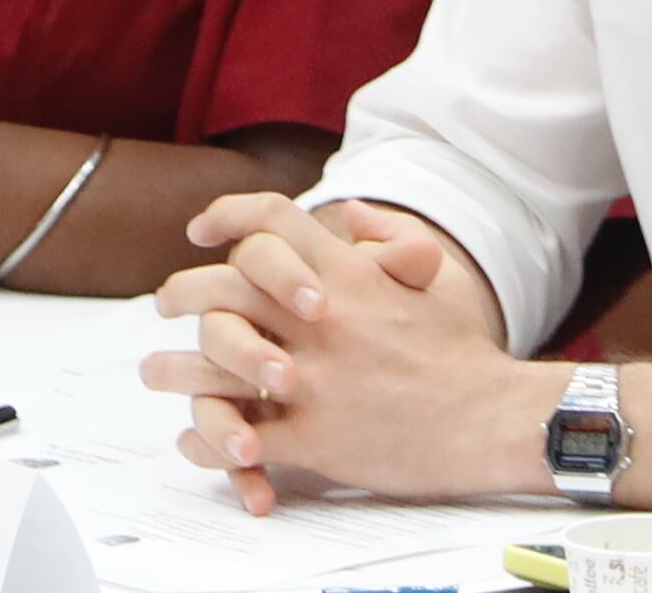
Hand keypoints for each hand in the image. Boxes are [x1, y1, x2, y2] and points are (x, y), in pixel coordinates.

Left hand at [140, 194, 550, 512]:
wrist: (497, 421)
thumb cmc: (464, 353)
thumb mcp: (433, 278)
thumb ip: (389, 238)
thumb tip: (353, 213)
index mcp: (345, 277)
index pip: (271, 221)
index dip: (229, 215)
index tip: (201, 230)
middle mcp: (320, 320)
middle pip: (223, 288)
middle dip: (181, 292)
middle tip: (164, 302)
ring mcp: (313, 380)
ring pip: (217, 363)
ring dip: (175, 369)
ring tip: (155, 371)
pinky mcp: (316, 438)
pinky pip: (242, 435)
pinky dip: (210, 437)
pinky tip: (193, 436)